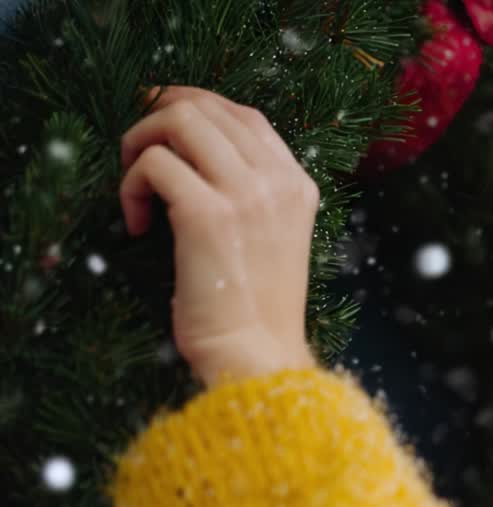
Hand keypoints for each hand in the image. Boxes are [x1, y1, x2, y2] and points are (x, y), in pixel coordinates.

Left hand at [119, 85, 317, 386]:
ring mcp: (246, 195)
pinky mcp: (207, 215)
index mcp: (297, 186)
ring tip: (135, 186)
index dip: (196, 103)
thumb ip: (252, 194)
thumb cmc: (256, 308)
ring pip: (179, 121)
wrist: (257, 354)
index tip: (160, 117)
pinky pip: (152, 165)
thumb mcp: (272, 238)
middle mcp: (277, 181)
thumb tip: (191, 154)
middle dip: (158, 116)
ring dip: (139, 142)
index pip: (245, 115)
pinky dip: (130, 188)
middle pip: (208, 107)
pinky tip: (137, 226)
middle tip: (134, 150)